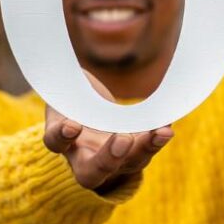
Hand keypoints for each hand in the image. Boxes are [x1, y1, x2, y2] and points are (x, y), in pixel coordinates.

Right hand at [42, 71, 173, 191]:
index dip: (61, 136)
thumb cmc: (74, 97)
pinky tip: (167, 125)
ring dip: (146, 148)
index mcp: (62, 139)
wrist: (89, 114)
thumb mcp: (67, 87)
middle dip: (108, 159)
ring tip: (162, 132)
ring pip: (128, 164)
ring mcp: (112, 159)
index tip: (73, 125)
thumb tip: (56, 49)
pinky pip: (146, 150)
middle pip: (91, 174)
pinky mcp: (134, 153)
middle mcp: (84, 157)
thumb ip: (67, 78)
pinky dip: (158, 138)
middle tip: (123, 139)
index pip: (55, 143)